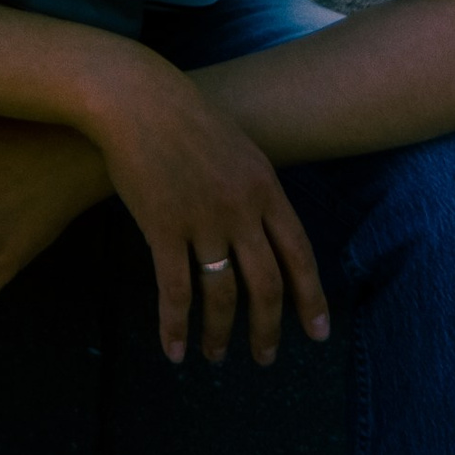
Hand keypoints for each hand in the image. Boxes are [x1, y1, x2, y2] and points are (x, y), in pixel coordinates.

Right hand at [70, 48, 330, 367]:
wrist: (136, 96)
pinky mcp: (164, 228)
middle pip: (266, 285)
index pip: (299, 254)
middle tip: (265, 358)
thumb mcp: (238, 146)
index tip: (318, 333)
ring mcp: (203, 219)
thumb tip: (266, 232)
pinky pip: (175, 291)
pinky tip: (174, 350)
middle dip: (268, 329)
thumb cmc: (183, 116)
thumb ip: (256, 189)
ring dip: (219, 334)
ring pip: (222, 295)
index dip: (311, 298)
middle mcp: (241, 208)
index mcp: (265, 187)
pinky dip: (176, 327)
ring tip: (216, 355)